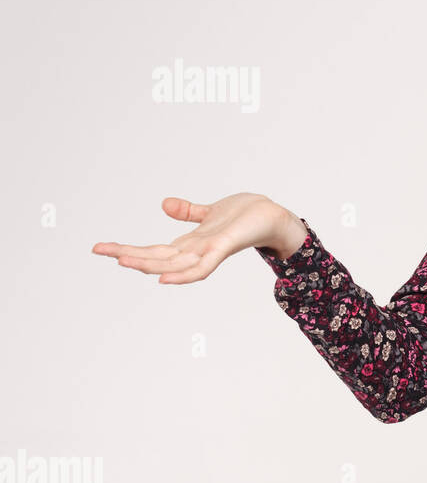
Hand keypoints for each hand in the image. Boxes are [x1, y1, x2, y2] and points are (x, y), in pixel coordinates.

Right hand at [92, 193, 292, 283]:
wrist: (274, 217)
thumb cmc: (245, 217)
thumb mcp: (209, 211)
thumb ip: (188, 212)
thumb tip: (163, 204)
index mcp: (190, 243)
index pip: (153, 249)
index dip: (127, 249)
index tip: (100, 248)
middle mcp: (196, 250)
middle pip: (156, 257)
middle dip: (126, 255)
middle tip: (97, 249)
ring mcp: (209, 250)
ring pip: (172, 263)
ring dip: (147, 264)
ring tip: (121, 261)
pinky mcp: (224, 247)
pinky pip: (201, 267)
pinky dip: (183, 274)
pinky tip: (164, 278)